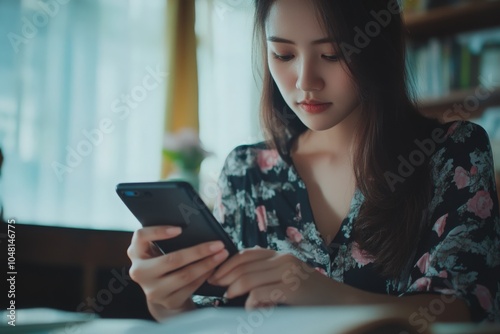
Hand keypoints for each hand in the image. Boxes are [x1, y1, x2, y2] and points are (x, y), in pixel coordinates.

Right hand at [127, 225, 228, 320]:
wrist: (161, 292)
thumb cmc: (162, 261)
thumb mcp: (157, 249)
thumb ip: (164, 239)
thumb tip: (194, 226)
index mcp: (135, 253)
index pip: (141, 237)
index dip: (159, 231)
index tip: (180, 229)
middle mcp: (139, 272)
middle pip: (172, 260)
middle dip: (199, 251)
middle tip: (218, 244)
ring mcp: (152, 290)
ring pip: (184, 275)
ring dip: (206, 264)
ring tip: (221, 255)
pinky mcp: (166, 301)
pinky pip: (190, 287)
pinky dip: (204, 276)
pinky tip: (213, 268)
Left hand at [208, 248, 336, 308]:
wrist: (342, 302)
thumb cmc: (312, 295)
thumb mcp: (288, 279)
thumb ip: (268, 276)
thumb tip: (236, 282)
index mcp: (281, 256)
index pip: (246, 254)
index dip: (227, 263)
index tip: (214, 274)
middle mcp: (283, 259)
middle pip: (243, 265)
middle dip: (224, 276)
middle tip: (213, 286)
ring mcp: (288, 273)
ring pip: (248, 277)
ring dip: (233, 289)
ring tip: (227, 297)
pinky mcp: (292, 290)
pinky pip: (260, 293)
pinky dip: (250, 302)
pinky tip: (249, 309)